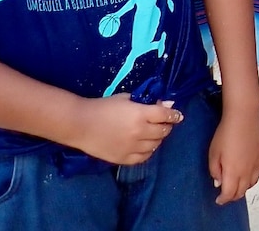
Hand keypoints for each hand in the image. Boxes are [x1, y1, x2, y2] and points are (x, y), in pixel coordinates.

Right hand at [69, 95, 183, 164]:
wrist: (80, 124)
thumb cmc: (103, 107)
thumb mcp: (127, 99)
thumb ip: (147, 103)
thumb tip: (166, 105)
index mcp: (140, 114)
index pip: (165, 115)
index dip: (174, 115)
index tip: (178, 115)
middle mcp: (139, 132)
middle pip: (163, 131)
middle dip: (167, 126)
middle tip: (165, 124)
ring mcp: (132, 147)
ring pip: (155, 145)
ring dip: (158, 138)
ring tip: (154, 134)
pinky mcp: (123, 158)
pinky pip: (143, 157)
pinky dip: (148, 151)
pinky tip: (146, 146)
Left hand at [208, 105, 258, 203]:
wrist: (244, 116)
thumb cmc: (226, 133)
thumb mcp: (213, 153)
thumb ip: (215, 171)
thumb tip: (219, 182)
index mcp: (233, 173)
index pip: (229, 194)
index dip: (223, 200)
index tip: (218, 200)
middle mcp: (247, 172)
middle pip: (241, 192)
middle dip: (232, 196)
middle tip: (226, 194)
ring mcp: (258, 164)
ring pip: (252, 183)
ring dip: (244, 187)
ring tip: (237, 183)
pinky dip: (254, 176)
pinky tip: (249, 170)